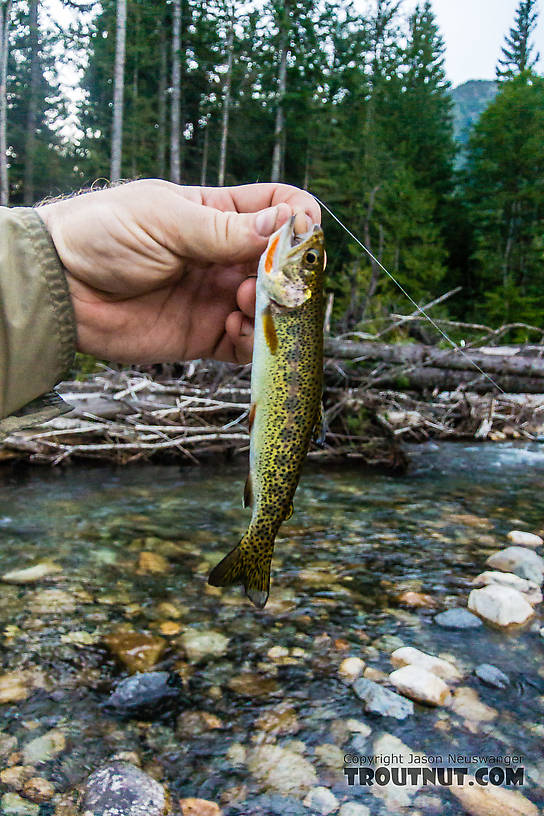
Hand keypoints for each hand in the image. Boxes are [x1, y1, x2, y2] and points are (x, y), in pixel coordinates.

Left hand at [37, 179, 320, 364]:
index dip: (298, 217)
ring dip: (272, 307)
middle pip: (281, 262)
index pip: (276, 206)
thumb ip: (226, 229)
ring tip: (241, 300)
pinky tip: (233, 326)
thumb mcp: (167, 220)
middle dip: (287, 271)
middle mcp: (223, 256)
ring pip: (270, 306)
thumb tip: (287, 223)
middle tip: (275, 279)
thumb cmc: (104, 234)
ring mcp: (215, 297)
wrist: (60, 286)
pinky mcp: (204, 335)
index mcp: (217, 214)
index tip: (302, 232)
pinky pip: (246, 344)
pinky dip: (253, 340)